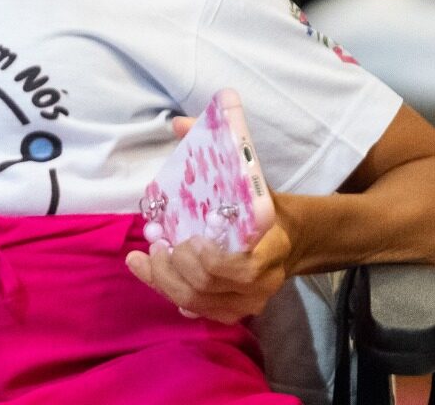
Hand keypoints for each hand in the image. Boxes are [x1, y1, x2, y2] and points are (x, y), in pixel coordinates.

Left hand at [125, 114, 290, 321]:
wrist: (289, 238)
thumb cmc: (261, 203)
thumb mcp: (247, 173)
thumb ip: (219, 148)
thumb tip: (177, 123)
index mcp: (271, 245)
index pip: (242, 266)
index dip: (210, 260)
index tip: (187, 240)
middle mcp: (264, 280)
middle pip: (210, 284)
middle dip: (176, 267)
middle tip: (158, 245)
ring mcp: (249, 301)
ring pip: (199, 301)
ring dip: (164, 280)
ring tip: (146, 257)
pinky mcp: (235, 311)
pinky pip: (198, 310)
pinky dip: (167, 292)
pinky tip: (148, 272)